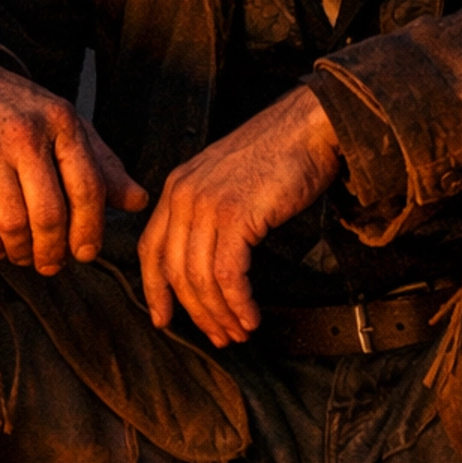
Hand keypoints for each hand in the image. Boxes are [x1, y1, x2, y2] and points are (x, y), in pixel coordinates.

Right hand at [0, 55, 146, 273]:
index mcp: (61, 121)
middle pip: (49, 214)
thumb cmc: (14, 108)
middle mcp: (25, 132)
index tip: (85, 254)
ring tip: (23, 256)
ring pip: (13, 223)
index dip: (89, 231)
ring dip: (21, 252)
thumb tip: (138, 201)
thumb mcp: (63, 124)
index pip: (87, 189)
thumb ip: (101, 164)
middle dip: (53, 252)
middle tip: (51, 265)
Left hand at [138, 87, 341, 346]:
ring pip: (200, 278)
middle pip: (175, 270)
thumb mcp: (228, 180)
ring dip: (220, 313)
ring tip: (239, 331)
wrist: (309, 127)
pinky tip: (251, 316)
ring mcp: (208, 205)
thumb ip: (209, 213)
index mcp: (178, 187)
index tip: (162, 318)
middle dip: (195, 312)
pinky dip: (238, 303)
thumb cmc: (278, 154)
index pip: (151, 248)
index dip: (155, 289)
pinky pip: (228, 274)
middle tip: (217, 336)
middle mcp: (184, 195)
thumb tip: (209, 260)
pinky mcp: (236, 215)